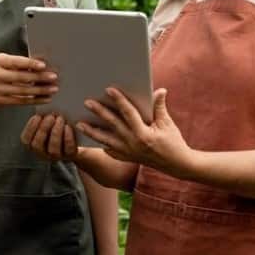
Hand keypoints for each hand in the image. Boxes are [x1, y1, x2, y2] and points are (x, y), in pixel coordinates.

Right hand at [0, 53, 57, 105]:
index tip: (43, 66)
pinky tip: (45, 98)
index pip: (16, 62)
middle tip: (53, 78)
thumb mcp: (5, 60)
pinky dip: (35, 100)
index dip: (30, 64)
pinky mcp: (0, 101)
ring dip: (40, 91)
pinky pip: (20, 101)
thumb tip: (43, 65)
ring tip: (53, 89)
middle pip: (21, 78)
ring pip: (22, 91)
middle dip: (39, 78)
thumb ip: (21, 62)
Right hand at [20, 113, 77, 160]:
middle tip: (50, 116)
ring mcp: (56, 156)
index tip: (37, 116)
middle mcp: (43, 153)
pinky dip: (67, 137)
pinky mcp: (70, 155)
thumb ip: (42, 118)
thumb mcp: (48, 123)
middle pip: (37, 145)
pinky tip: (67, 126)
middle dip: (43, 129)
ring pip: (53, 149)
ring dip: (55, 132)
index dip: (30, 128)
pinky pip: (68, 148)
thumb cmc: (57, 128)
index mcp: (33, 144)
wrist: (76, 140)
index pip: (26, 140)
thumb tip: (43, 109)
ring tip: (60, 118)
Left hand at [78, 88, 195, 176]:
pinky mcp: (126, 158)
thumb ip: (160, 107)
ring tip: (79, 123)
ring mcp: (128, 153)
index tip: (108, 89)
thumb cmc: (173, 142)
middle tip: (87, 102)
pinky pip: (109, 151)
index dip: (119, 100)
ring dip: (92, 131)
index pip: (128, 113)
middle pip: (113, 125)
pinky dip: (100, 144)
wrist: (176, 165)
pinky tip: (89, 137)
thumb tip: (160, 90)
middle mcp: (133, 144)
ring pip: (106, 140)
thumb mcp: (167, 124)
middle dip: (99, 112)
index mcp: (144, 134)